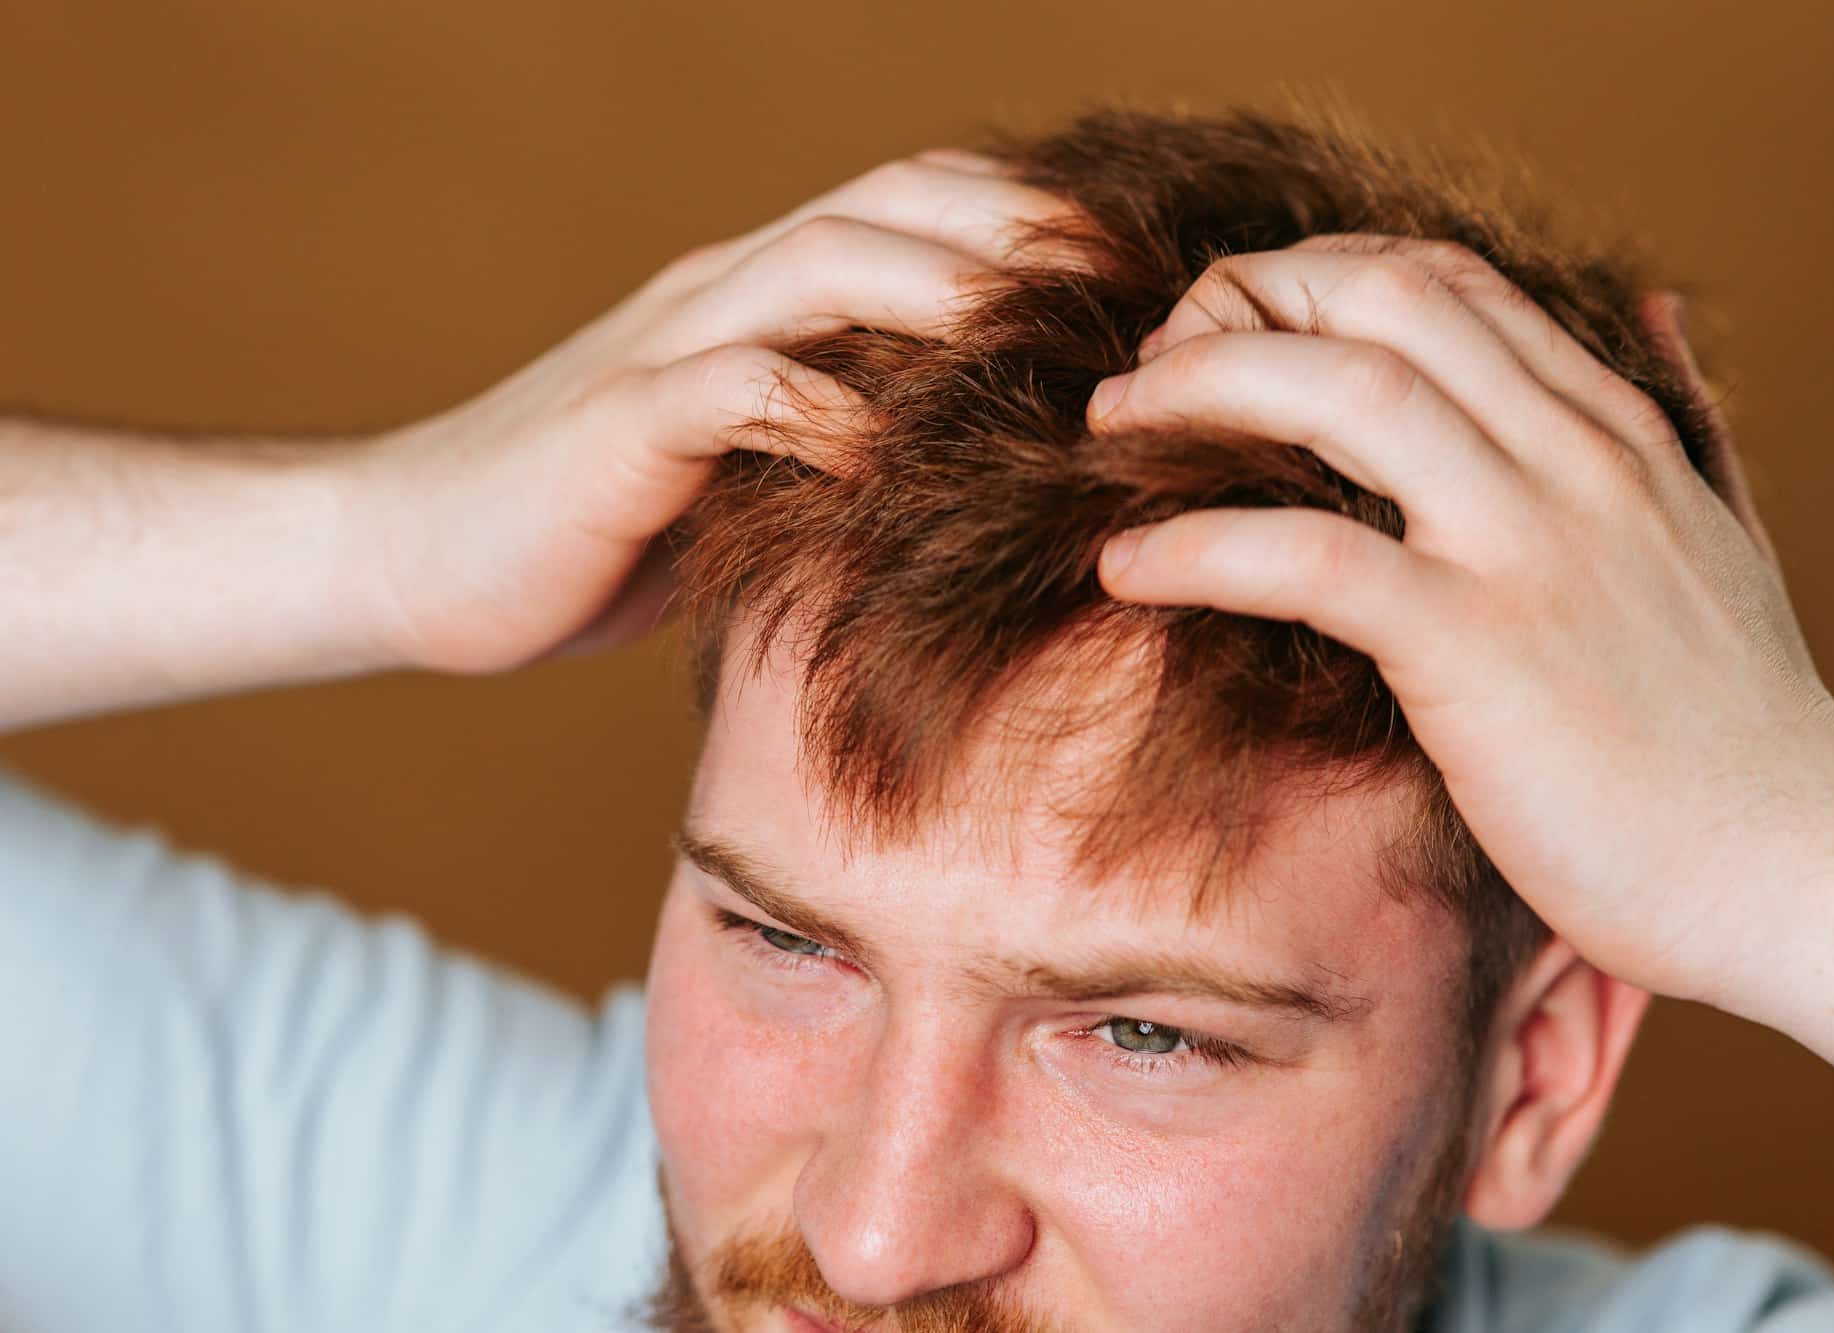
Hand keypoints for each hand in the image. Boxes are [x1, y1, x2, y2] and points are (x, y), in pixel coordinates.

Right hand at [351, 150, 1072, 672]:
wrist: (412, 556)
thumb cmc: (589, 531)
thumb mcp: (734, 479)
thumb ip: (824, 450)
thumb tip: (952, 482)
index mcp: (751, 299)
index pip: (901, 208)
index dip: (1016, 219)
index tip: (1125, 272)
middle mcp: (716, 295)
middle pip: (883, 205)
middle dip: (1010, 227)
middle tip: (1123, 277)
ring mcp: (664, 349)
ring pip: (819, 267)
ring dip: (936, 288)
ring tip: (1033, 333)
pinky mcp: (620, 427)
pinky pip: (736, 390)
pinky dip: (822, 408)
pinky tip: (892, 455)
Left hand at [1087, 237, 1833, 1003]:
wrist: (1796, 870)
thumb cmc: (1743, 733)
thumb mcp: (1726, 535)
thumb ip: (1685, 418)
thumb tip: (1656, 309)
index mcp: (1614, 432)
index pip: (1446, 282)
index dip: (1312, 278)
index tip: (1233, 333)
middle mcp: (1574, 461)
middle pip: (1380, 297)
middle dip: (1241, 305)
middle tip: (1151, 375)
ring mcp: (1529, 544)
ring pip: (1342, 390)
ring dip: (1202, 389)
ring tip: (1111, 432)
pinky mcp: (1479, 648)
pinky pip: (1308, 556)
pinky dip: (1198, 543)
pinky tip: (1126, 566)